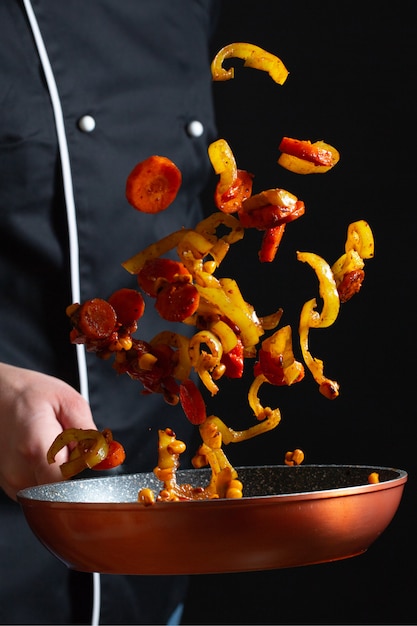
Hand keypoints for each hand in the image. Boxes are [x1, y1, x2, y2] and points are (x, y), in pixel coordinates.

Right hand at [0, 363, 95, 500]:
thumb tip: (104, 457)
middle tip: (67, 444)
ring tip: (51, 444)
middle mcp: (19, 471)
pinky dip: (46, 471)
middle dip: (73, 470)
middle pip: (62, 489)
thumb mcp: (68, 401)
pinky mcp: (9, 484)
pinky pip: (38, 486)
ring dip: (59, 470)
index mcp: (37, 449)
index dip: (85, 472)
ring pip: (50, 490)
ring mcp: (11, 481)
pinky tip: (41, 450)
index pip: (72, 484)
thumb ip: (88, 433)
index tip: (85, 455)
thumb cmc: (27, 392)